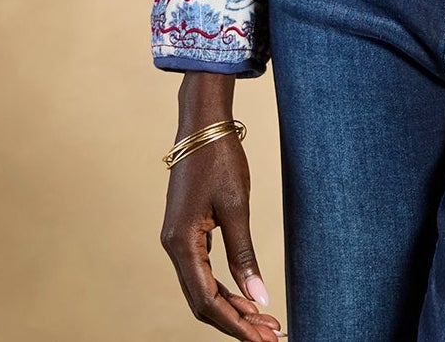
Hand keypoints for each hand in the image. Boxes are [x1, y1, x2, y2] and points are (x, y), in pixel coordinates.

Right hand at [160, 73, 285, 339]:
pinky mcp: (187, 231)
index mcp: (181, 243)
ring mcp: (178, 239)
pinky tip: (246, 296)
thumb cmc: (219, 159)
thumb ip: (244, 255)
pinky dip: (224, 287)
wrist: (203, 123)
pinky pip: (203, 271)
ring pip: (202, 287)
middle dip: (236, 322)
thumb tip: (259, 298)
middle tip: (270, 336)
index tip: (262, 340)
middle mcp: (174, 246)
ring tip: (265, 322)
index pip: (206, 300)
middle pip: (202, 300)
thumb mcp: (236, 207)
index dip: (235, 325)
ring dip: (232, 307)